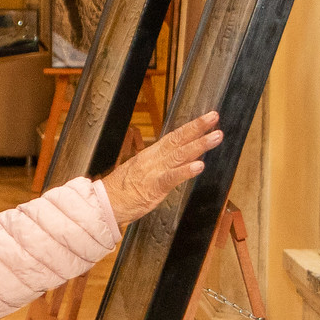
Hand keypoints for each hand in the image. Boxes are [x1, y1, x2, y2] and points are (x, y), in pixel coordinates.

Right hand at [100, 112, 222, 224]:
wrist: (104, 203)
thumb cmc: (122, 190)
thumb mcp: (141, 171)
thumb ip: (160, 164)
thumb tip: (178, 158)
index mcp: (151, 155)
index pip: (174, 137)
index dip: (191, 127)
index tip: (207, 118)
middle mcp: (154, 159)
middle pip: (178, 140)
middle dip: (198, 128)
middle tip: (214, 116)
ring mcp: (153, 172)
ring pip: (179, 155)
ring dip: (199, 145)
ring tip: (216, 136)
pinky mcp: (153, 187)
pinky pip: (171, 178)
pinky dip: (186, 171)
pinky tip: (199, 166)